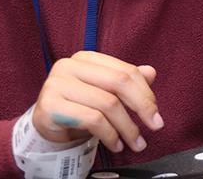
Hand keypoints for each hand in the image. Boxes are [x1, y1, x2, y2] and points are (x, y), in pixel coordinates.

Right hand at [32, 51, 163, 153]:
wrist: (46, 125)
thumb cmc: (79, 106)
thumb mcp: (105, 92)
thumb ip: (126, 81)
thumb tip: (151, 72)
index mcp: (87, 58)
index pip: (126, 71)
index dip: (146, 94)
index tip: (157, 115)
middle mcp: (70, 65)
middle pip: (118, 84)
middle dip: (142, 108)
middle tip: (155, 126)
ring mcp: (57, 84)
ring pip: (107, 104)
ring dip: (127, 128)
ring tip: (134, 142)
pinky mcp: (50, 105)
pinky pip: (92, 120)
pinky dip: (110, 135)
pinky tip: (116, 144)